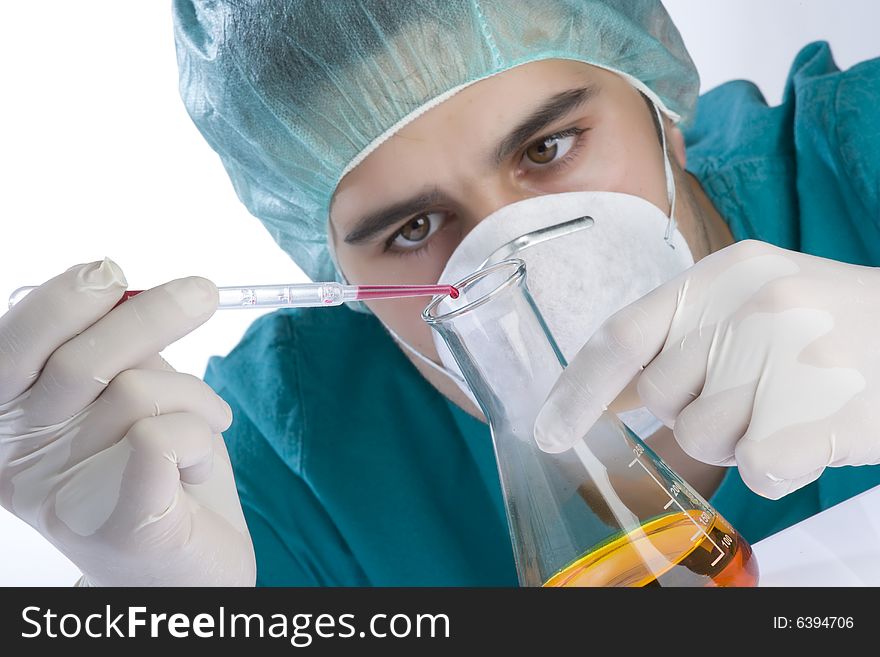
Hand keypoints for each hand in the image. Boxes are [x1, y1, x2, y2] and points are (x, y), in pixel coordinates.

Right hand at [0, 259, 255, 584]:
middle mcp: (26, 462)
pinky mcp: (123, 530)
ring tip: (206, 421)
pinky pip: (163, 440)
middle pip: (77, 362)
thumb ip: (114, 350)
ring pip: (133, 392)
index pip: (13, 347)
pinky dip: (200, 435)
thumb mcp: (129, 397)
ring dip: (193, 395)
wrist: (190, 569)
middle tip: (204, 293)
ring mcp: (68, 501)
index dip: (60, 302)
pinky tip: (199, 466)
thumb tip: (118, 284)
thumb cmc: (160, 473)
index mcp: (13, 424)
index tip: (112, 272)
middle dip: (149, 316)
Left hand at [534, 240, 879, 498]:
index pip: (622, 335)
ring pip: (704, 438)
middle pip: (662, 397)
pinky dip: (780, 466)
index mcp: (725, 273)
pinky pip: (756, 468)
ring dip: (739, 440)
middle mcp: (750, 303)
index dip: (577, 389)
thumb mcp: (758, 305)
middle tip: (758, 391)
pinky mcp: (819, 408)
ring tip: (791, 406)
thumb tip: (602, 398)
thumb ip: (682, 339)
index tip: (549, 432)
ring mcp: (787, 353)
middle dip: (695, 412)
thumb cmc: (837, 331)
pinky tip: (814, 433)